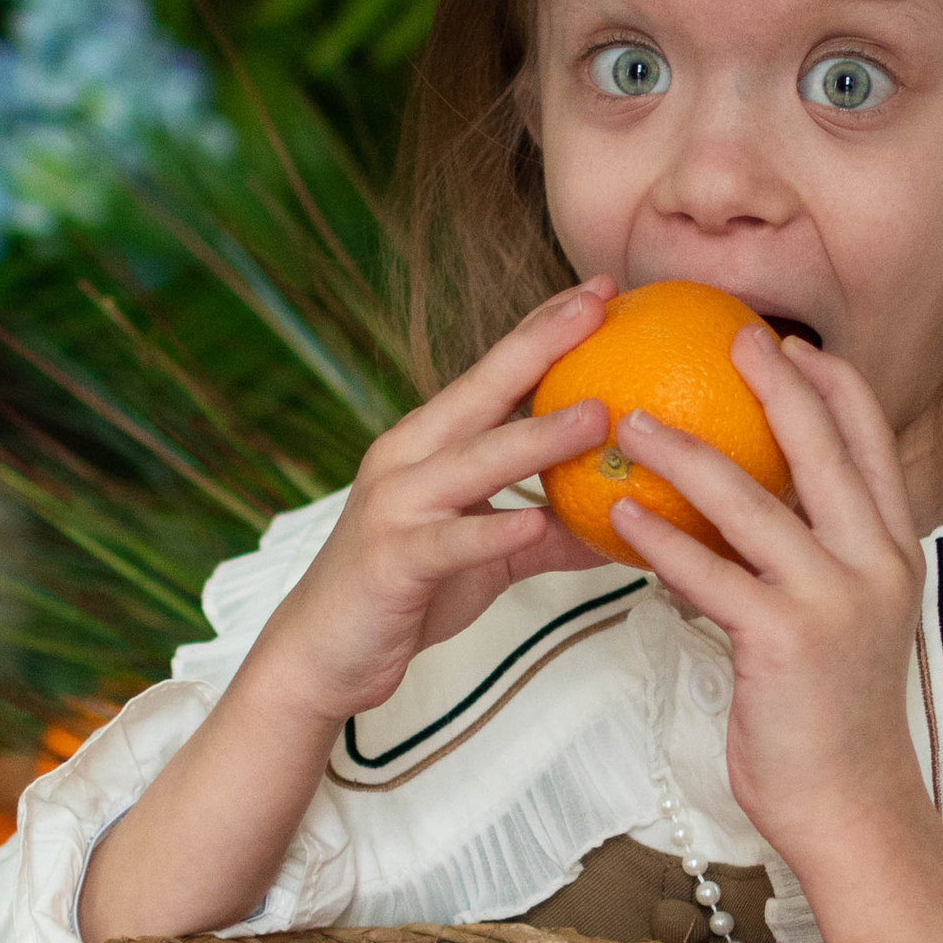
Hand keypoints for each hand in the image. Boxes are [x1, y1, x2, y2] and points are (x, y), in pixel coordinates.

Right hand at [249, 281, 619, 727]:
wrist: (320, 652)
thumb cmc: (402, 594)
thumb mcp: (485, 558)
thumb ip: (547, 533)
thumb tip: (621, 524)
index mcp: (428, 444)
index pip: (493, 373)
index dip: (544, 328)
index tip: (601, 289)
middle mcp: (407, 459)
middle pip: (482, 391)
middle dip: (542, 345)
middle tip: (600, 305)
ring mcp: (396, 506)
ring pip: (474, 461)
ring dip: (536, 437)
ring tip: (596, 416)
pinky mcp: (393, 561)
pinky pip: (452, 543)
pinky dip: (493, 533)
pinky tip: (535, 523)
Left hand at [609, 325, 929, 878]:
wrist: (850, 804)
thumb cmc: (830, 716)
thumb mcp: (841, 622)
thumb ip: (813, 561)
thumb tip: (756, 510)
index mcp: (894, 550)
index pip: (870, 442)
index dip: (831, 384)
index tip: (790, 343)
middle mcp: (874, 562)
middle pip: (822, 447)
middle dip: (776, 382)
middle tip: (729, 334)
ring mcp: (833, 598)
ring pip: (755, 501)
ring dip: (687, 452)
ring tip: (633, 419)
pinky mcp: (783, 637)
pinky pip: (710, 572)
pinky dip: (661, 539)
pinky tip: (618, 516)